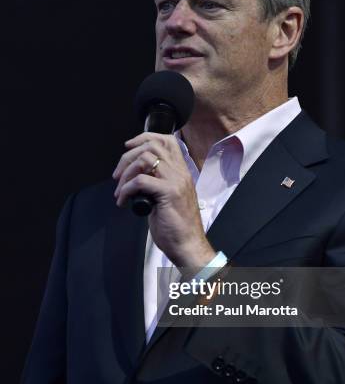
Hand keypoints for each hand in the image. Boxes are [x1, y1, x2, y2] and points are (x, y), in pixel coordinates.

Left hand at [112, 133, 215, 268]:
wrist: (188, 245)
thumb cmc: (176, 227)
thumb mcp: (166, 199)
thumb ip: (156, 184)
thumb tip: (135, 178)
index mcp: (182, 172)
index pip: (168, 141)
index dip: (145, 138)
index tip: (128, 147)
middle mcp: (181, 173)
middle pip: (152, 146)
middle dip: (128, 156)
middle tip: (117, 175)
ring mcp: (176, 181)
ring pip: (145, 159)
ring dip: (126, 173)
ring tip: (120, 190)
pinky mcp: (169, 193)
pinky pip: (141, 180)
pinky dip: (126, 189)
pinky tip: (123, 202)